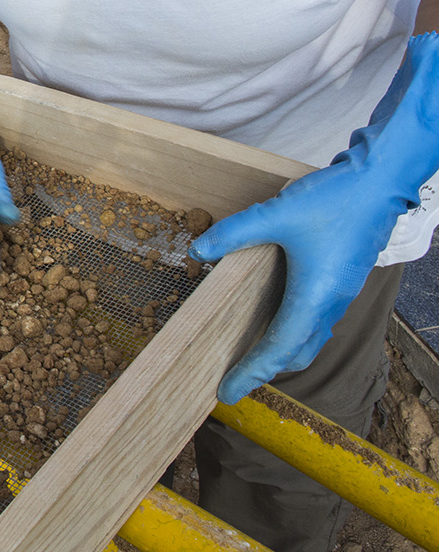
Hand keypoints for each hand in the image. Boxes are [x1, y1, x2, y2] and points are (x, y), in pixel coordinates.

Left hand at [192, 32, 438, 403]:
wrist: (380, 185)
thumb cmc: (334, 202)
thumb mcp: (276, 214)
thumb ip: (235, 233)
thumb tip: (197, 249)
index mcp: (313, 298)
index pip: (277, 349)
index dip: (250, 372)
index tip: (226, 392)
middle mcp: (329, 304)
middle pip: (295, 353)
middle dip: (265, 369)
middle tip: (235, 378)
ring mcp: (340, 294)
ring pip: (310, 338)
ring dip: (282, 351)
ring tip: (251, 353)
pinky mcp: (343, 281)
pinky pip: (318, 320)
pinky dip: (295, 331)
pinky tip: (277, 316)